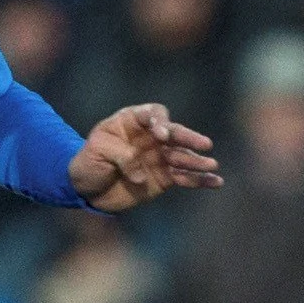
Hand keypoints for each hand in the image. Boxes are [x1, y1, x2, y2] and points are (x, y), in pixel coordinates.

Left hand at [70, 104, 221, 212]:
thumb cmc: (89, 162)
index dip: (160, 121)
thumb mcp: (97, 151)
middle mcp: (151, 137)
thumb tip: (142, 174)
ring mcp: (160, 157)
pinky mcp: (164, 178)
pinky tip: (216, 182)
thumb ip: (121, 156)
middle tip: (204, 144)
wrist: (87, 188)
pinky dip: (200, 180)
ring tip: (212, 165)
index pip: (152, 114)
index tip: (162, 135)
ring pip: (183, 157)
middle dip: (189, 138)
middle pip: (174, 134)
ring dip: (198, 161)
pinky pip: (185, 177)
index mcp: (132, 122)